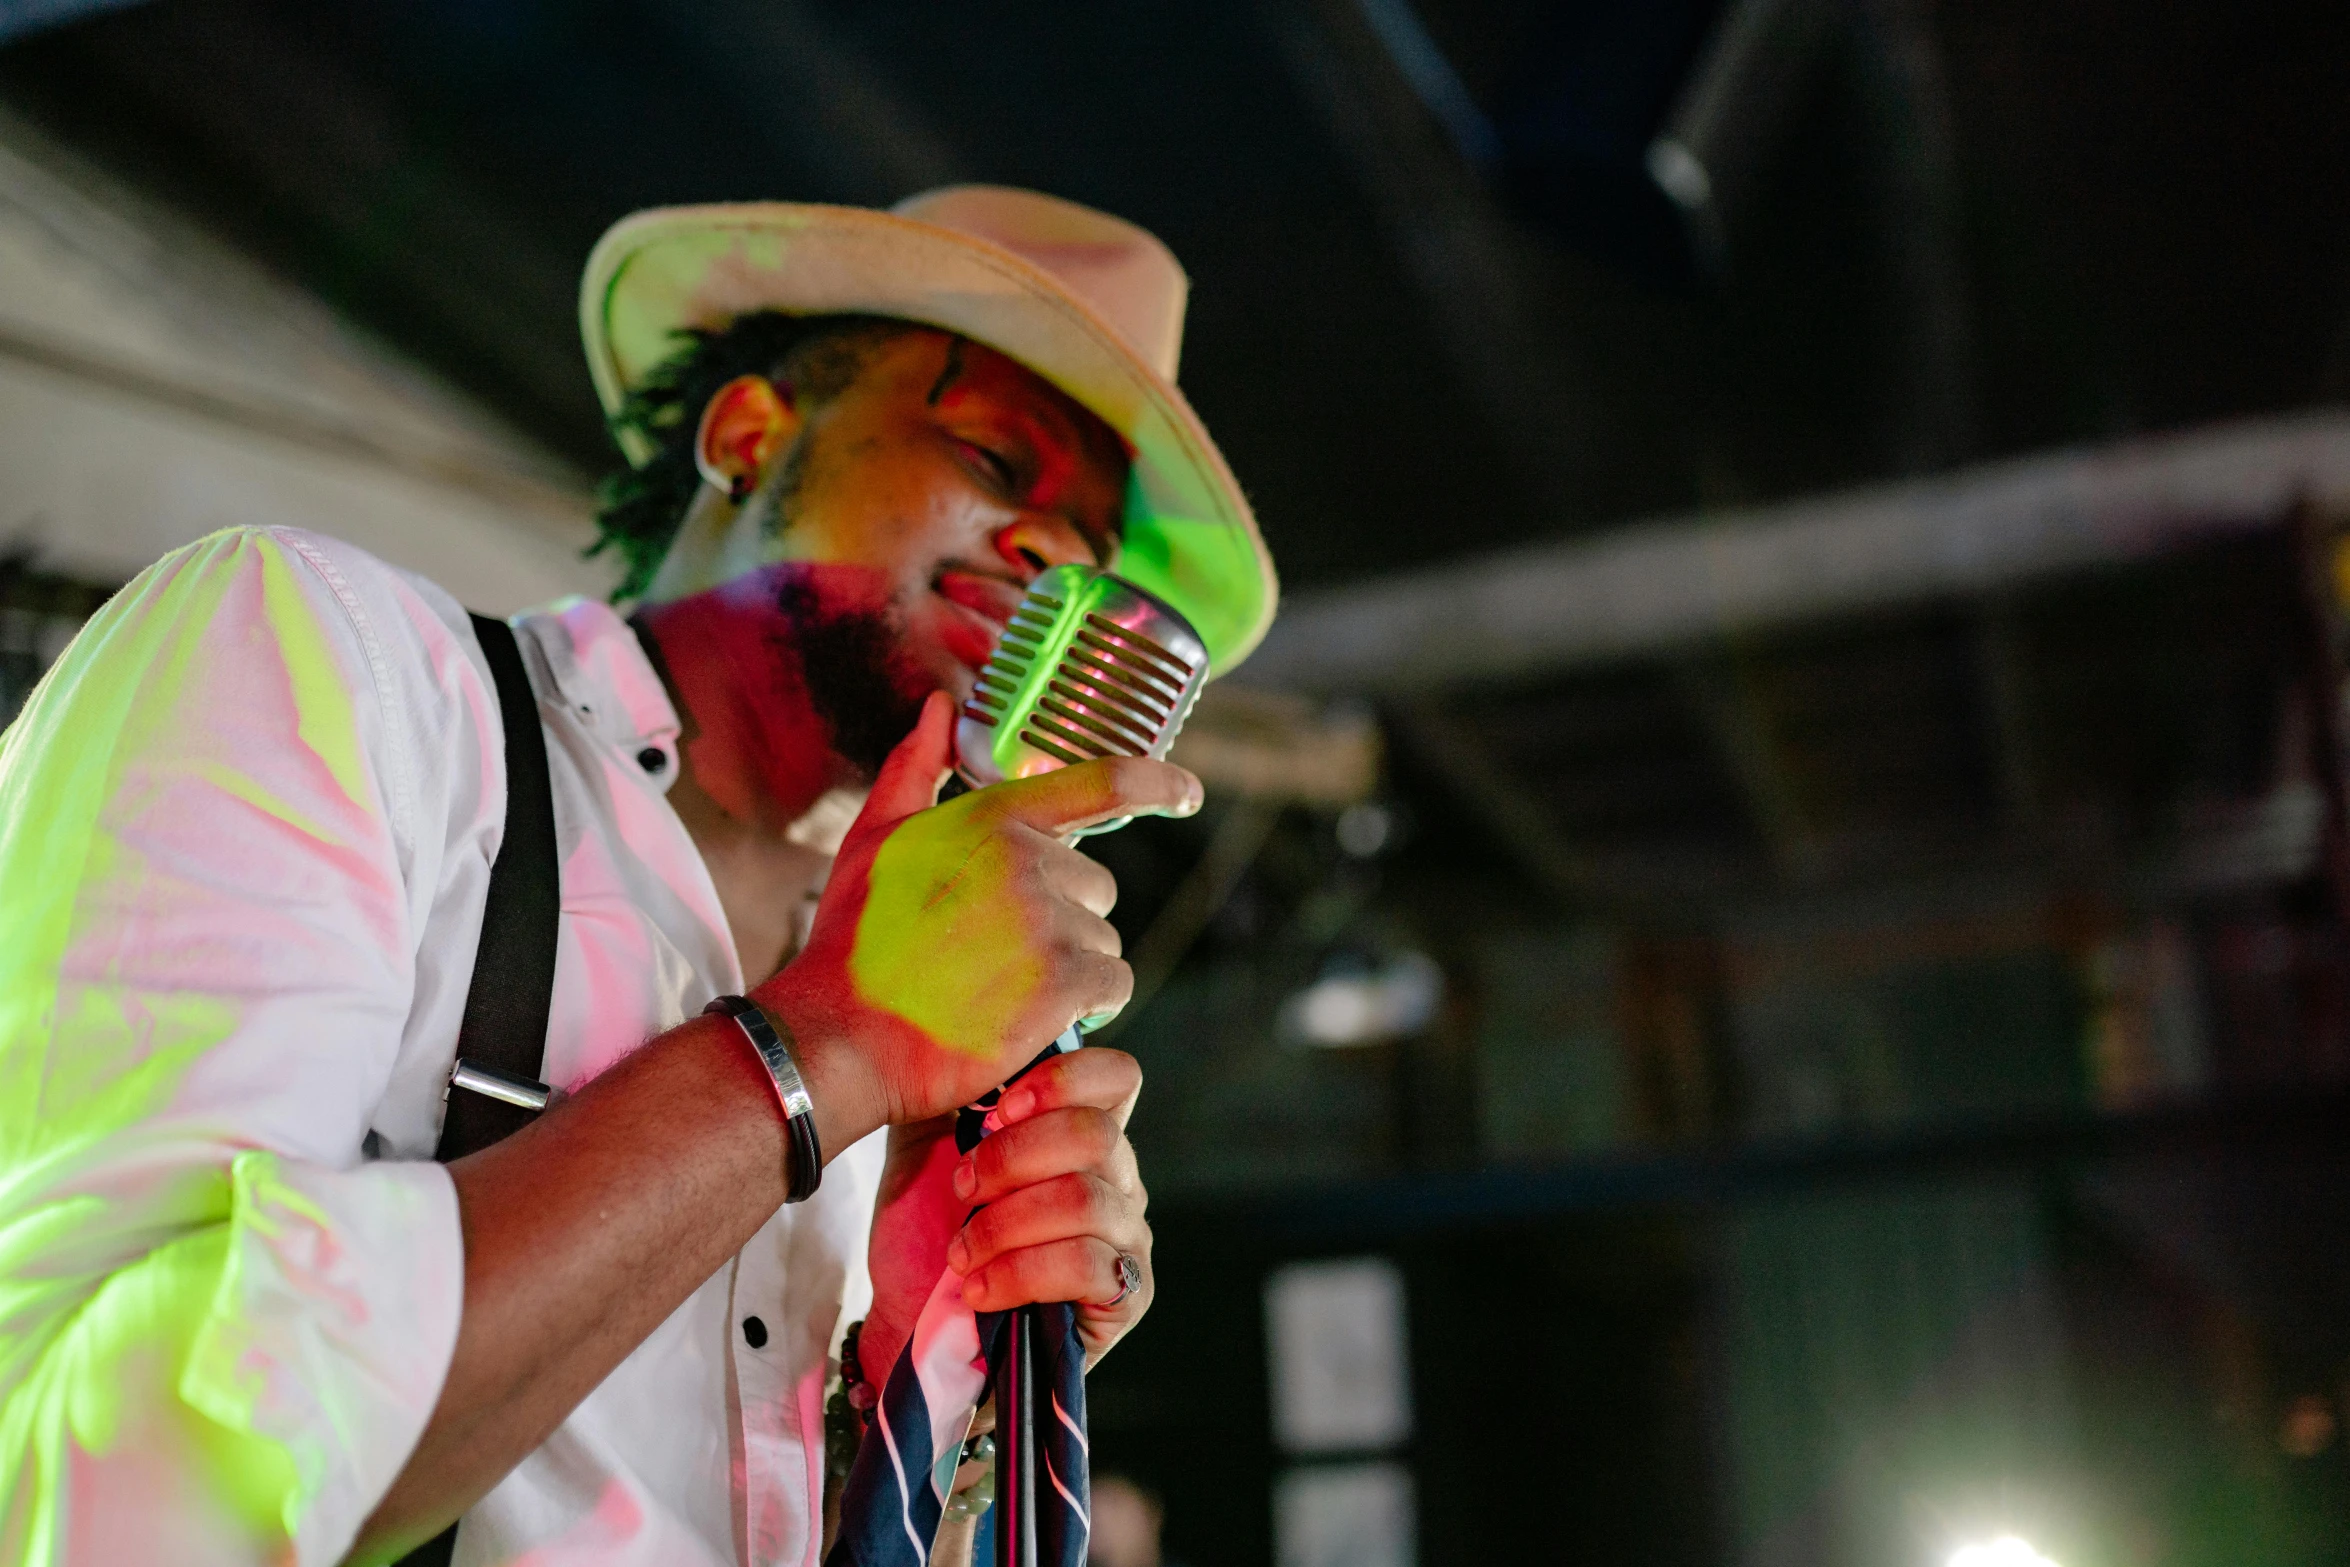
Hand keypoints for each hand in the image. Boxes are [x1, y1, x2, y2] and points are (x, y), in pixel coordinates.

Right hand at [757, 690, 1198, 1138]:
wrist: (839, 1039)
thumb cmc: (853, 945)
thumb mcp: (873, 842)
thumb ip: (913, 769)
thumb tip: (938, 706)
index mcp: (990, 819)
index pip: (1100, 783)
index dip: (1158, 783)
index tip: (1187, 792)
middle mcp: (1026, 861)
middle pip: (1096, 886)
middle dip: (1063, 920)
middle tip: (1000, 955)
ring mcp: (1047, 922)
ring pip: (1103, 940)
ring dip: (1070, 969)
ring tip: (1003, 991)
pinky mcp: (1061, 984)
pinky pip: (1111, 986)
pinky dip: (1085, 1007)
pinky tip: (1034, 1019)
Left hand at [860, 1046, 1153, 1383]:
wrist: (913, 1322)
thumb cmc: (927, 1227)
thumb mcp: (930, 1141)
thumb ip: (957, 1084)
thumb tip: (961, 1033)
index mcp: (1084, 1131)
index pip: (1117, 1077)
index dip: (1061, 1081)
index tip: (992, 1110)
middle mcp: (1120, 1180)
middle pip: (1094, 1136)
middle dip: (1012, 1160)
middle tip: (962, 1186)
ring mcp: (1129, 1239)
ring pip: (1086, 1201)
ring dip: (1006, 1225)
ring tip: (961, 1250)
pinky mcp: (1126, 1298)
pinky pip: (1089, 1266)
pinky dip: (1021, 1274)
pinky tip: (978, 1289)